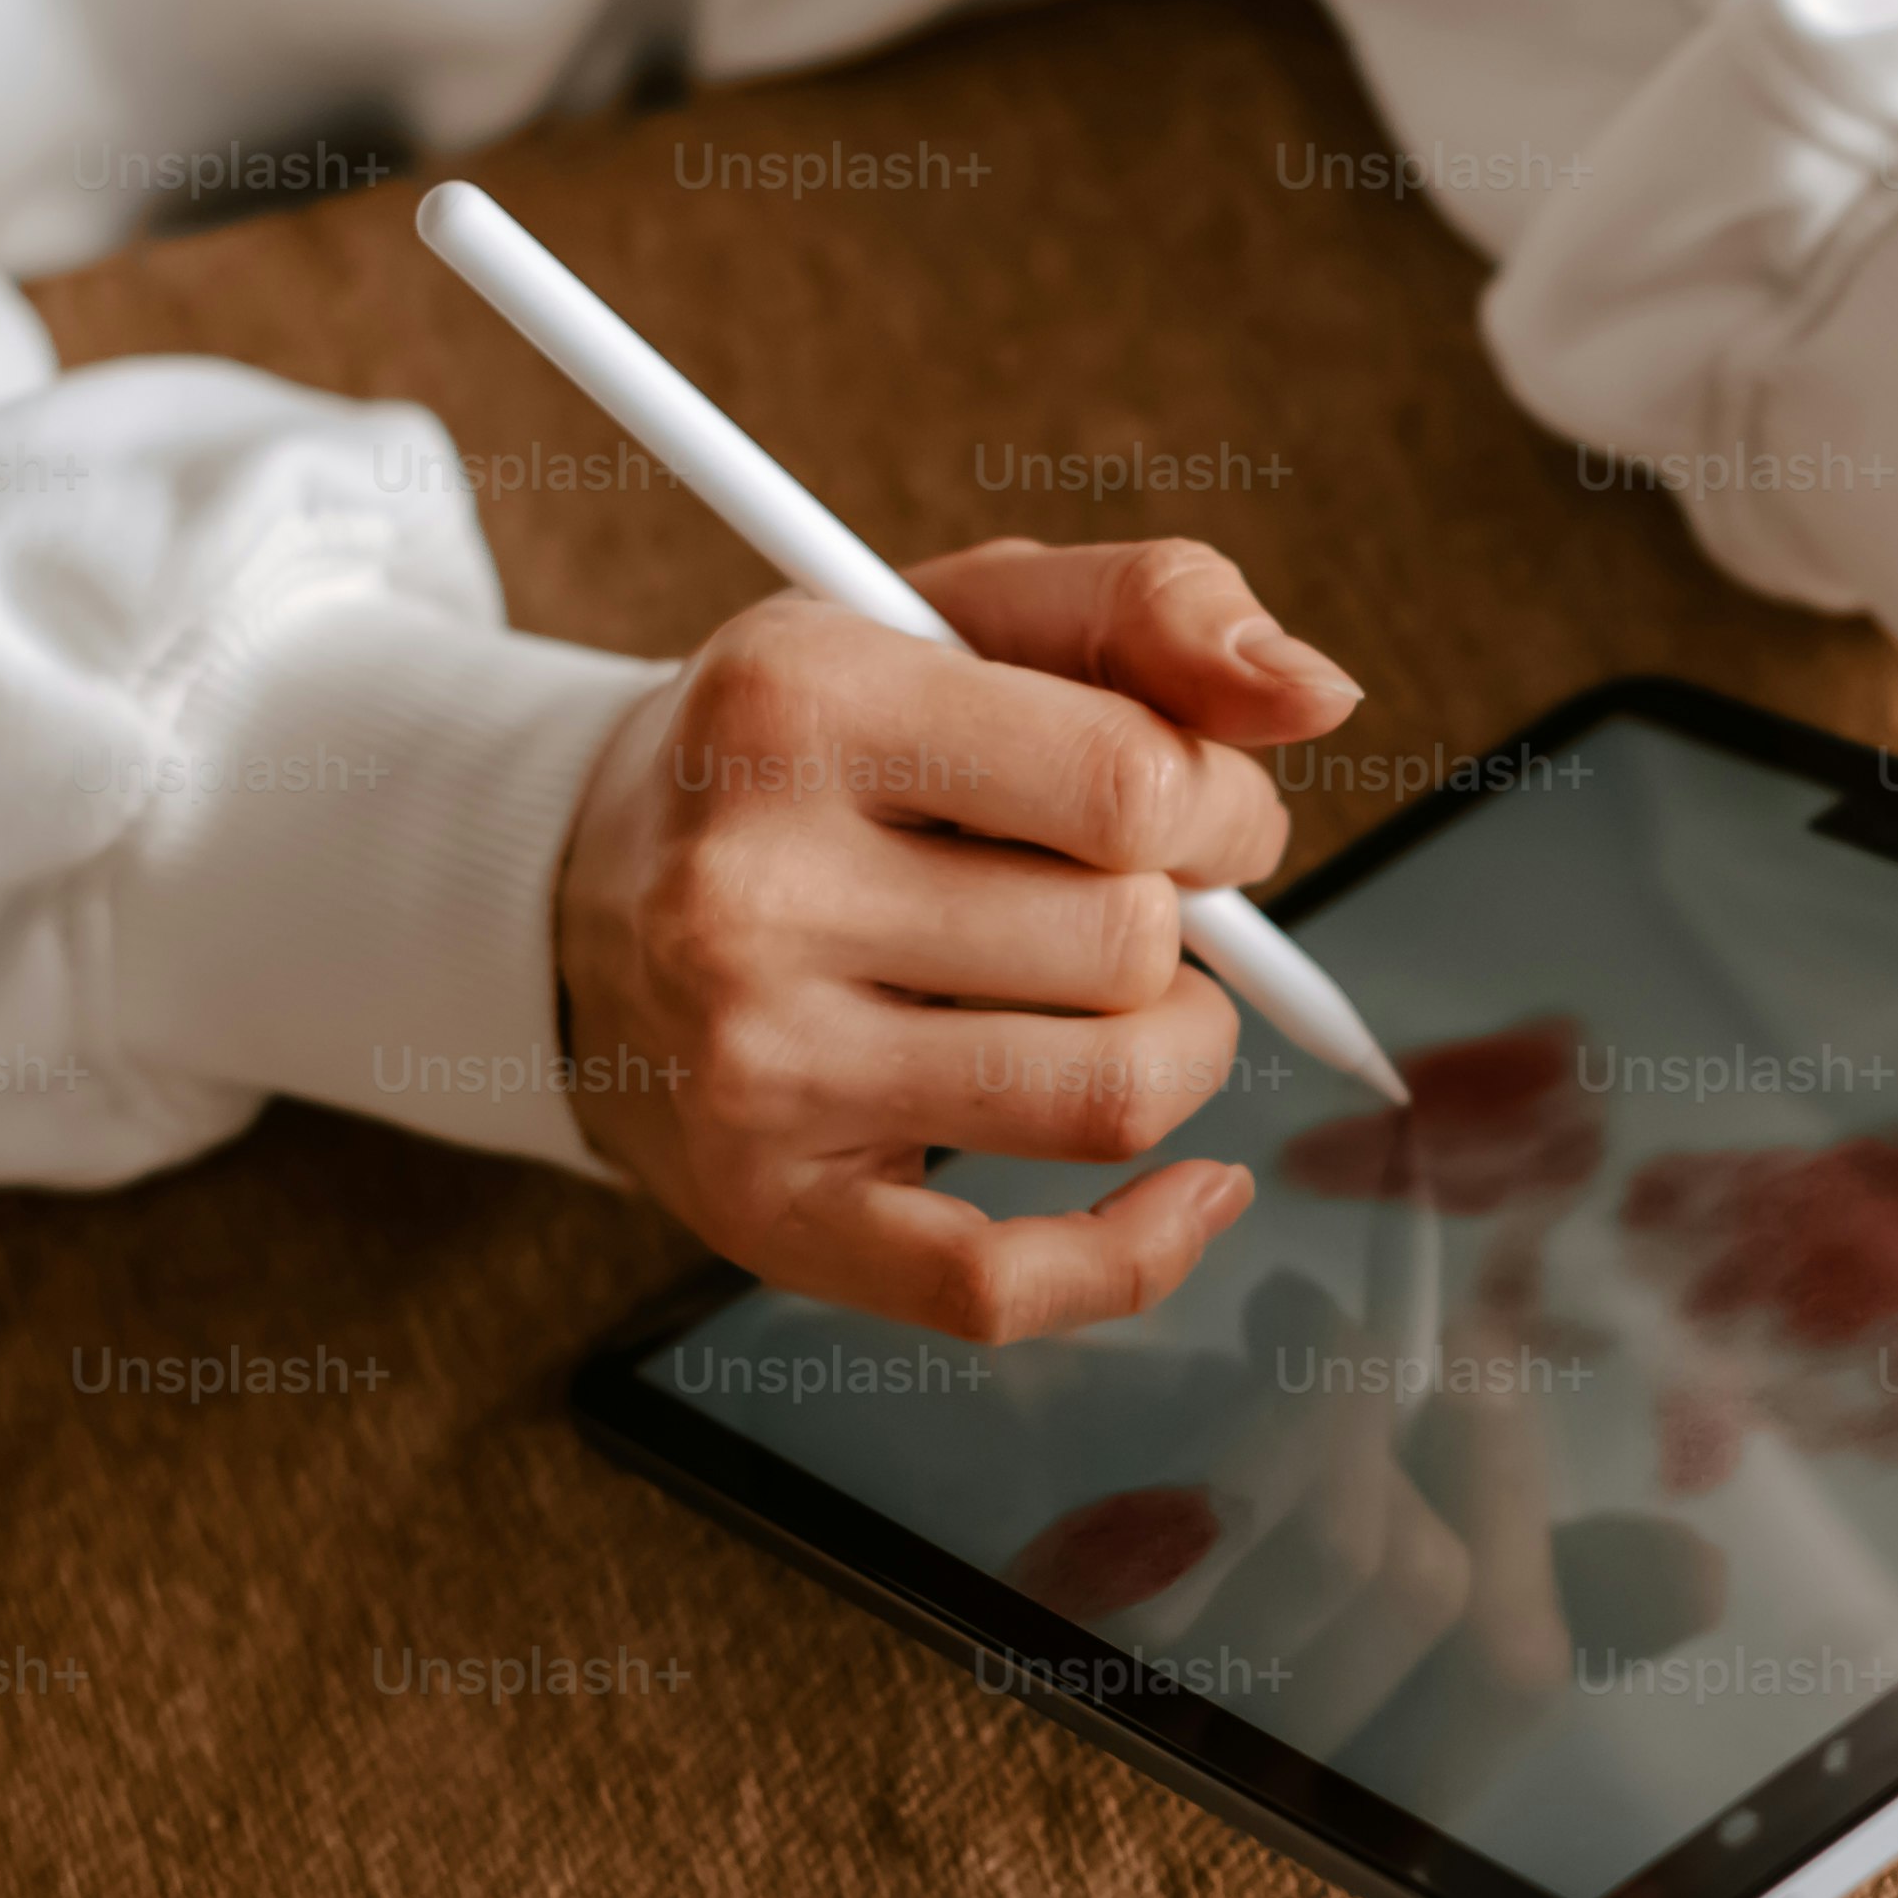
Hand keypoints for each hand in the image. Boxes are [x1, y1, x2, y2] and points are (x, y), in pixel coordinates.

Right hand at [555, 538, 1359, 1336]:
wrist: (582, 896)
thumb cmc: (811, 751)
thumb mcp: (947, 615)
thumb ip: (1146, 609)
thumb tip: (1315, 692)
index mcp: (794, 706)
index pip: (1134, 784)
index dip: (1224, 806)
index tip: (1196, 810)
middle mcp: (748, 894)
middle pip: (1128, 946)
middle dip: (1187, 926)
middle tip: (1124, 900)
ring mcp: (752, 1071)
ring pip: (1106, 1100)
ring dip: (1176, 1054)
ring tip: (1122, 1006)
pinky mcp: (772, 1216)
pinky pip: (1009, 1287)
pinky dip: (1143, 1251)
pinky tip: (1190, 1187)